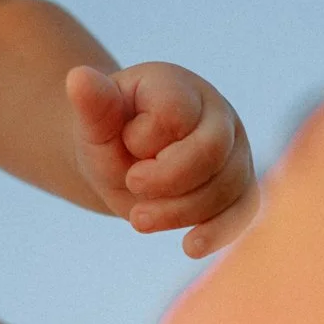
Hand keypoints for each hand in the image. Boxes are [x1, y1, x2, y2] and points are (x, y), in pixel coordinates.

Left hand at [66, 62, 258, 258]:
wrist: (123, 161)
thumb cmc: (110, 136)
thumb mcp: (94, 122)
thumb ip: (92, 105)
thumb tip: (78, 77)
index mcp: (179, 86)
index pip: (176, 115)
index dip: (146, 141)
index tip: (125, 145)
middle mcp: (216, 112)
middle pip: (211, 151)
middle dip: (167, 180)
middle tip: (131, 186)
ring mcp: (235, 149)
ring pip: (228, 186)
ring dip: (179, 211)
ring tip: (138, 219)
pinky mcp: (241, 184)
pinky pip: (245, 209)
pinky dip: (219, 232)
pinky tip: (190, 247)